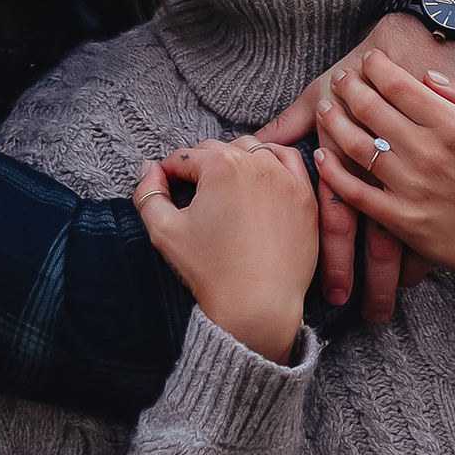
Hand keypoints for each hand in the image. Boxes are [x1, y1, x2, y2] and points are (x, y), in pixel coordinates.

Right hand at [133, 138, 317, 361]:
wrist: (257, 305)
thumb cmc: (211, 270)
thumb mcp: (164, 231)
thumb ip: (148, 193)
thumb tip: (149, 170)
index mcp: (221, 167)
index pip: (185, 157)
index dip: (168, 172)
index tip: (165, 187)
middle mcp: (257, 164)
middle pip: (218, 150)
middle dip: (200, 165)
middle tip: (191, 192)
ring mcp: (287, 179)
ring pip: (254, 150)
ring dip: (235, 159)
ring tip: (223, 185)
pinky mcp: (306, 197)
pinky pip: (290, 162)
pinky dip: (273, 162)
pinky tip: (261, 175)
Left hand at [315, 52, 454, 307]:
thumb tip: (427, 76)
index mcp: (454, 126)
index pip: (400, 86)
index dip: (377, 67)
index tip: (369, 59)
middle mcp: (428, 152)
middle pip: (372, 109)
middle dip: (350, 87)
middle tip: (341, 77)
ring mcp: (411, 187)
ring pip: (357, 146)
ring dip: (334, 122)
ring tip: (326, 108)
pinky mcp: (399, 219)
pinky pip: (355, 192)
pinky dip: (332, 172)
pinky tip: (321, 155)